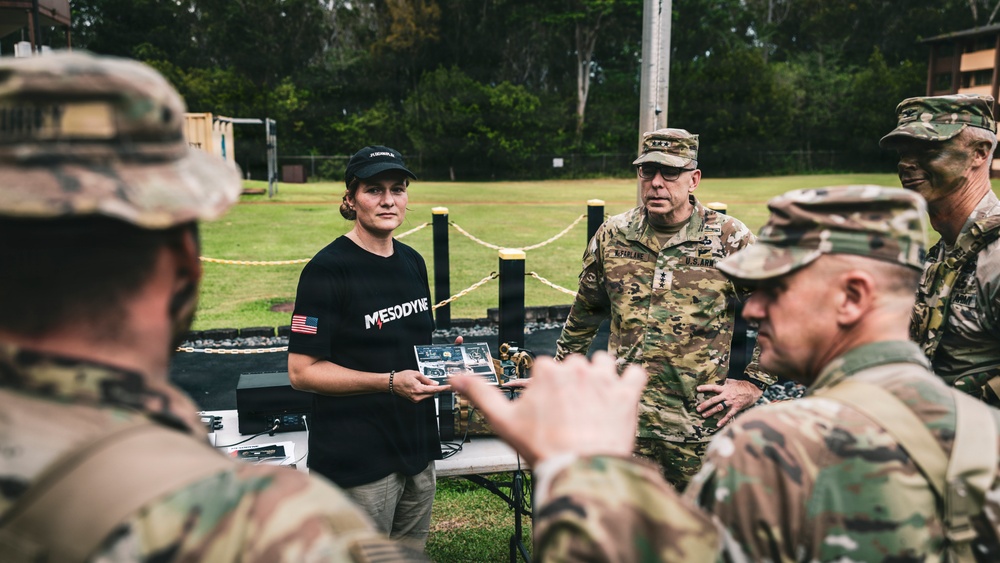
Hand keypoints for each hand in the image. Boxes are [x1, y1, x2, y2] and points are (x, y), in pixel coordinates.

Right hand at [393, 369, 448, 402]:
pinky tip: (420, 386)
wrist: (393, 383)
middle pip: (432, 393)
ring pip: (428, 395)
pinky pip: (423, 396)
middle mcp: (417, 396)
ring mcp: (415, 399)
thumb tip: (435, 383)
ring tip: (421, 382)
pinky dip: (425, 391)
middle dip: (435, 387)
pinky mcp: (414, 400)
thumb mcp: (416, 374)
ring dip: (429, 389)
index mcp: (418, 389)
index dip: (442, 388)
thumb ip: (427, 379)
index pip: (434, 390)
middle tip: (433, 381)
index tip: (448, 387)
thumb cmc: (402, 377)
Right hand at [449, 352, 646, 465]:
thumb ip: (480, 394)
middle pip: (574, 364)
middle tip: (570, 413)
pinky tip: (623, 394)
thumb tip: (454, 377)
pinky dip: (632, 380)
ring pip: (604, 361)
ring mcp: (604, 379)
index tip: (546, 410)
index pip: (546, 368)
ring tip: (596, 401)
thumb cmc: (541, 448)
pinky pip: (636, 372)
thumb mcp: (503, 422)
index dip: (545, 389)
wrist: (580, 470)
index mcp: (547, 370)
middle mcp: (576, 367)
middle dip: (572, 383)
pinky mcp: (628, 393)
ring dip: (602, 375)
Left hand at [695, 379, 762, 425]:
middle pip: (713, 400)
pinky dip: (723, 420)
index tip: (697, 389)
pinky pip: (729, 415)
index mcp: (725, 388)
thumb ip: (726, 382)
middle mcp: (726, 395)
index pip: (713, 387)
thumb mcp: (733, 381)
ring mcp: (731, 402)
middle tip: (698, 409)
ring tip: (704, 415)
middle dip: (705, 404)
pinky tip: (718, 425)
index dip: (705, 388)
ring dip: (711, 412)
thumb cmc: (743, 385)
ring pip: (719, 408)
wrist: (754, 389)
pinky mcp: (736, 408)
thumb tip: (723, 380)